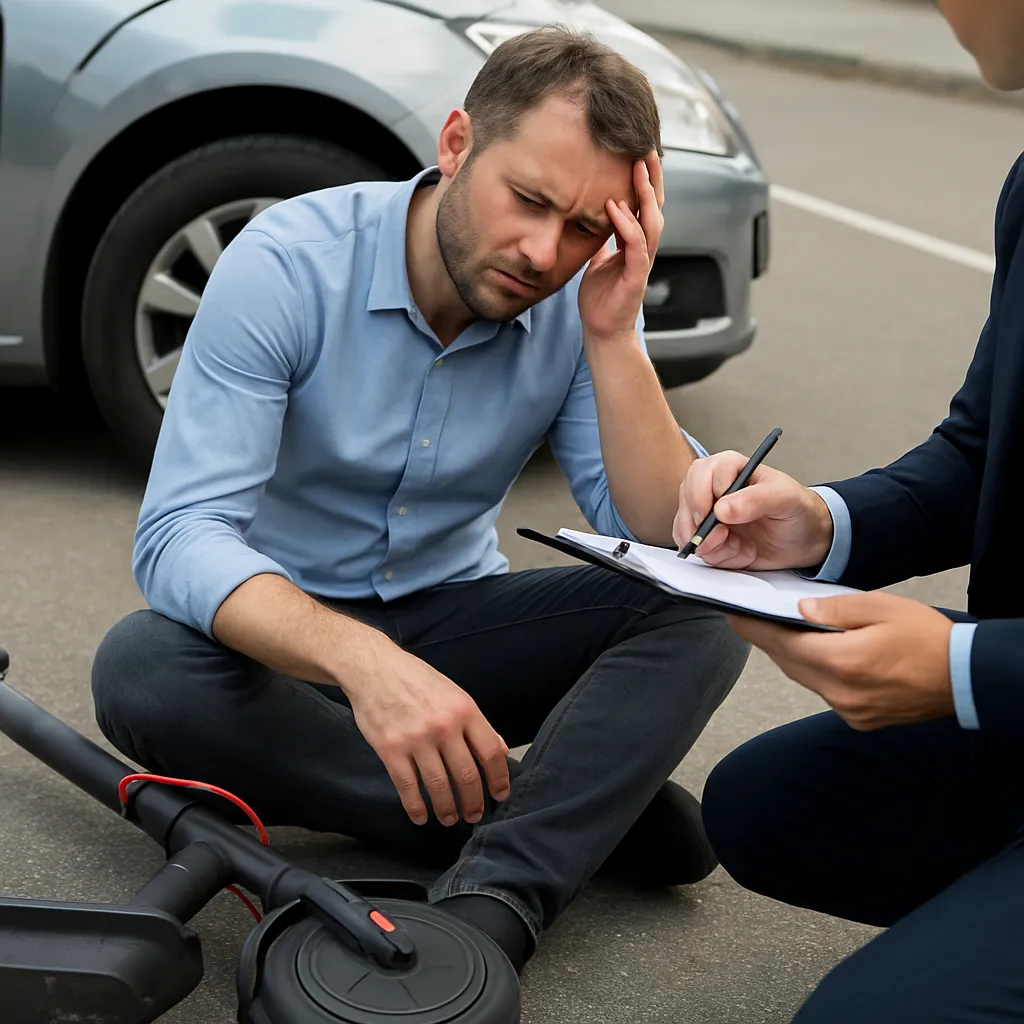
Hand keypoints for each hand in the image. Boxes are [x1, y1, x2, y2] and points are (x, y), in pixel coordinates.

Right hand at [345, 647, 509, 825]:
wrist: (374, 668)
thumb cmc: (417, 680)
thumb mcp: (454, 693)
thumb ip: (476, 723)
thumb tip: (500, 749)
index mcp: (464, 710)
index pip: (491, 753)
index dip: (498, 779)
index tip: (500, 795)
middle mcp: (444, 725)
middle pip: (467, 775)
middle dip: (474, 802)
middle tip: (475, 815)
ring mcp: (416, 738)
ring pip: (438, 786)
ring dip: (447, 809)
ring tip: (450, 818)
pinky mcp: (390, 749)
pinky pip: (407, 786)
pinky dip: (415, 807)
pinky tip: (420, 816)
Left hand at [578, 152, 663, 343]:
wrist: (602, 333)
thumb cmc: (600, 300)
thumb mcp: (596, 261)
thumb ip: (600, 240)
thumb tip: (591, 218)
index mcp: (634, 244)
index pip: (643, 205)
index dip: (643, 179)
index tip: (637, 151)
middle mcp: (643, 250)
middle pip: (654, 206)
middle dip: (652, 177)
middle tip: (647, 146)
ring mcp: (641, 263)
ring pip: (651, 222)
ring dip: (645, 194)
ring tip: (637, 167)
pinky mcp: (635, 278)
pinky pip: (636, 246)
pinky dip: (627, 225)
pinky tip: (616, 207)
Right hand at [673, 450, 834, 569]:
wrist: (803, 540)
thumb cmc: (797, 510)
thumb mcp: (785, 499)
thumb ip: (755, 500)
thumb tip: (721, 509)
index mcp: (729, 466)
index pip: (701, 474)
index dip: (705, 496)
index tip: (719, 516)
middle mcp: (711, 486)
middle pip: (686, 498)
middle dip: (700, 524)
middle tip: (723, 536)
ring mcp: (705, 512)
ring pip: (685, 526)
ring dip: (709, 544)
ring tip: (737, 546)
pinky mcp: (705, 535)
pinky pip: (693, 546)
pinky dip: (713, 555)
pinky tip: (734, 551)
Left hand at [727, 592, 954, 729]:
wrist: (966, 676)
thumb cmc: (928, 638)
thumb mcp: (881, 607)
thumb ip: (835, 608)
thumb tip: (798, 610)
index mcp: (841, 661)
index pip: (781, 643)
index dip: (753, 629)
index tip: (731, 616)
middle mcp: (839, 691)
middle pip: (788, 663)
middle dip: (769, 640)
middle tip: (750, 619)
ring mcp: (848, 709)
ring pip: (804, 679)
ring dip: (792, 656)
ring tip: (781, 632)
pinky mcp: (859, 718)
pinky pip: (823, 692)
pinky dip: (815, 672)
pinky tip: (817, 655)